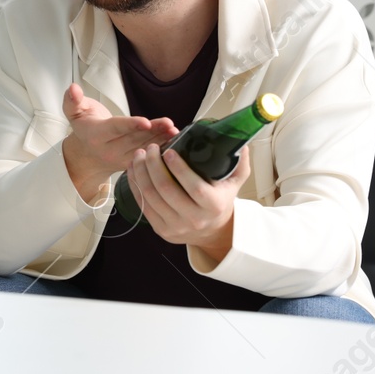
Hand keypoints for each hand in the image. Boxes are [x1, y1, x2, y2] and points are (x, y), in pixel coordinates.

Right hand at [58, 83, 177, 202]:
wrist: (87, 154)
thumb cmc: (85, 126)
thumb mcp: (74, 111)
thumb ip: (73, 100)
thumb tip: (73, 88)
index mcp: (95, 136)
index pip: (115, 129)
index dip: (130, 125)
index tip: (146, 122)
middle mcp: (109, 150)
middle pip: (134, 139)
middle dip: (153, 132)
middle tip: (169, 124)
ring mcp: (121, 159)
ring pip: (143, 147)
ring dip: (161, 139)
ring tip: (175, 130)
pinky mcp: (132, 163)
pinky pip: (148, 155)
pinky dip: (162, 147)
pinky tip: (175, 140)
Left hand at [127, 139, 248, 260]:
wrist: (211, 231)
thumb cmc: (220, 200)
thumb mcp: (234, 182)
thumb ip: (239, 163)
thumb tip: (240, 142)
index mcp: (213, 205)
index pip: (195, 187)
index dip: (179, 169)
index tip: (169, 151)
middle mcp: (194, 218)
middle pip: (167, 190)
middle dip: (154, 166)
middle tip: (150, 148)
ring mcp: (175, 226)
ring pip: (151, 197)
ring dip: (141, 173)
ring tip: (139, 155)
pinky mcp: (161, 229)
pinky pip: (143, 205)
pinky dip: (135, 186)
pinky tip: (134, 170)